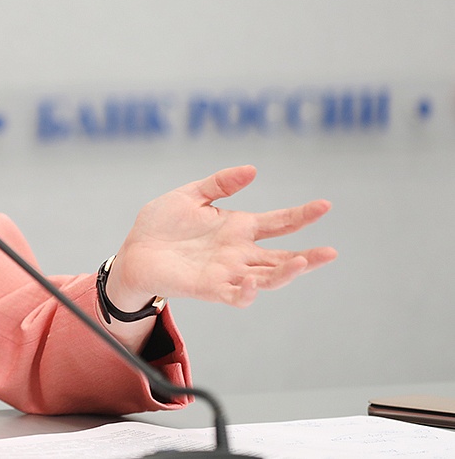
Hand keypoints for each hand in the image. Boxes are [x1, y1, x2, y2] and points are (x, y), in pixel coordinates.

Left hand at [107, 165, 336, 309]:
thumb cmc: (161, 225)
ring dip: (285, 274)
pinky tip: (252, 282)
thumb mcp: (191, 195)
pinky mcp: (208, 287)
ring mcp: (226, 272)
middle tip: (331, 252)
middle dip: (308, 257)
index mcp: (238, 228)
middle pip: (282, 258)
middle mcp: (238, 253)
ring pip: (266, 278)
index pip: (279, 222)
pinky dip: (245, 292)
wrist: (133, 251)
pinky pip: (233, 295)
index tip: (324, 205)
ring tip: (302, 262)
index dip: (302, 215)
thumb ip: (220, 184)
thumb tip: (252, 170)